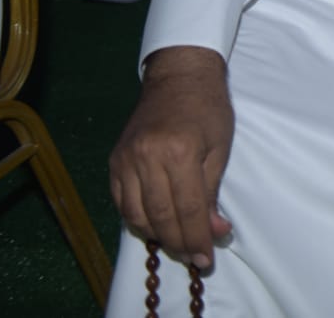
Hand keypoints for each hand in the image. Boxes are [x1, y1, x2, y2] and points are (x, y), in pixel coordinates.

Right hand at [108, 47, 233, 269]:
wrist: (179, 76)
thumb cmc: (208, 108)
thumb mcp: (220, 148)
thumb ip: (212, 191)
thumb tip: (214, 230)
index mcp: (179, 152)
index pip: (188, 208)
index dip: (197, 237)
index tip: (206, 257)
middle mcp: (146, 158)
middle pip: (160, 216)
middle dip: (179, 242)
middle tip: (194, 257)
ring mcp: (125, 160)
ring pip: (136, 214)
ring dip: (157, 235)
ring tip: (178, 244)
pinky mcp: (114, 161)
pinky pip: (122, 201)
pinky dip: (137, 219)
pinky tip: (154, 226)